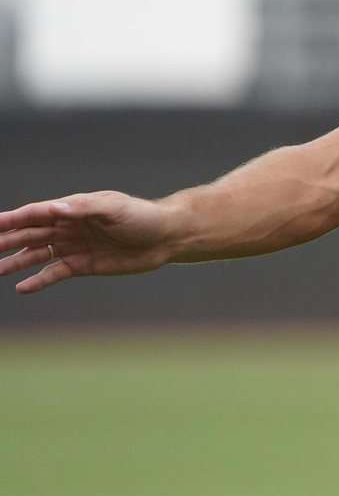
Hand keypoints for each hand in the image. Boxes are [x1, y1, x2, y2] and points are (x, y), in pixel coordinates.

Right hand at [0, 193, 177, 293]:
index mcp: (73, 209)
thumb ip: (85, 208)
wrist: (166, 238)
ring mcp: (75, 246)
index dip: (11, 219)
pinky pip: (55, 273)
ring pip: (37, 254)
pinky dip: (38, 280)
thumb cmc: (142, 217)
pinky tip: (21, 287)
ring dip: (15, 261)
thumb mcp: (115, 209)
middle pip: (29, 234)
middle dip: (5, 241)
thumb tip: (55, 208)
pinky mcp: (84, 265)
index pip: (35, 214)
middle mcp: (69, 226)